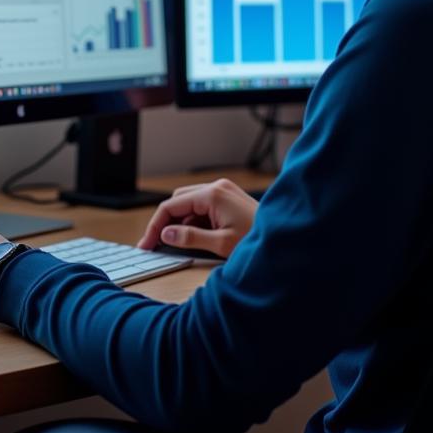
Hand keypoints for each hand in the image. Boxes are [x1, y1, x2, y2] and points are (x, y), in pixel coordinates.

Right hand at [136, 179, 257, 258]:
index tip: (147, 244)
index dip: (155, 225)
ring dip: (179, 222)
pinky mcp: (228, 200)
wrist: (286, 236)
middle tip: (155, 244)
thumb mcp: (221, 243)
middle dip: (165, 221)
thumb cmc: (258, 239)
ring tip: (174, 245)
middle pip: (178, 200)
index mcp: (213, 194)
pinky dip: (193, 222)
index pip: (172, 205)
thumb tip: (166, 235)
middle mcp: (217, 187)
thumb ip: (190, 238)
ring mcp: (224, 192)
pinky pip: (202, 208)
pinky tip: (192, 238)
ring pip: (189, 204)